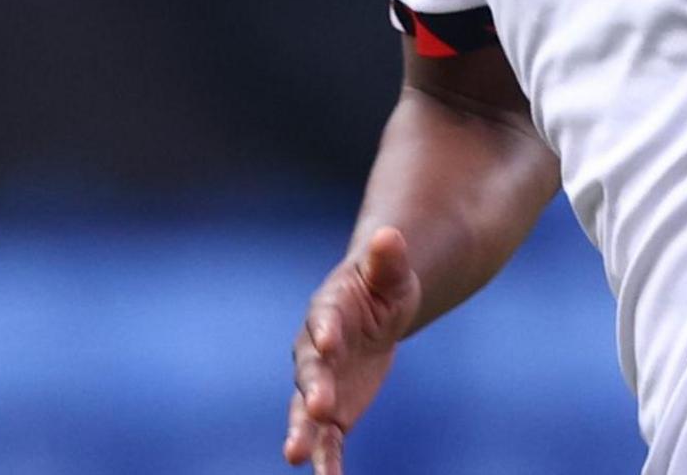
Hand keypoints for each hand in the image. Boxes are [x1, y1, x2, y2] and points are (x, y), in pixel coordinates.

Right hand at [286, 226, 421, 473]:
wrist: (374, 315)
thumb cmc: (381, 288)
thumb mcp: (391, 273)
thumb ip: (388, 258)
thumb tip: (389, 234)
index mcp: (328, 311)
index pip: (324, 319)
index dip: (325, 329)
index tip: (328, 341)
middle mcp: (315, 350)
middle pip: (309, 370)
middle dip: (311, 387)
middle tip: (315, 406)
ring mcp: (319, 384)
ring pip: (304, 412)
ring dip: (301, 433)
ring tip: (295, 455)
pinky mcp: (331, 413)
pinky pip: (325, 439)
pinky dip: (325, 460)